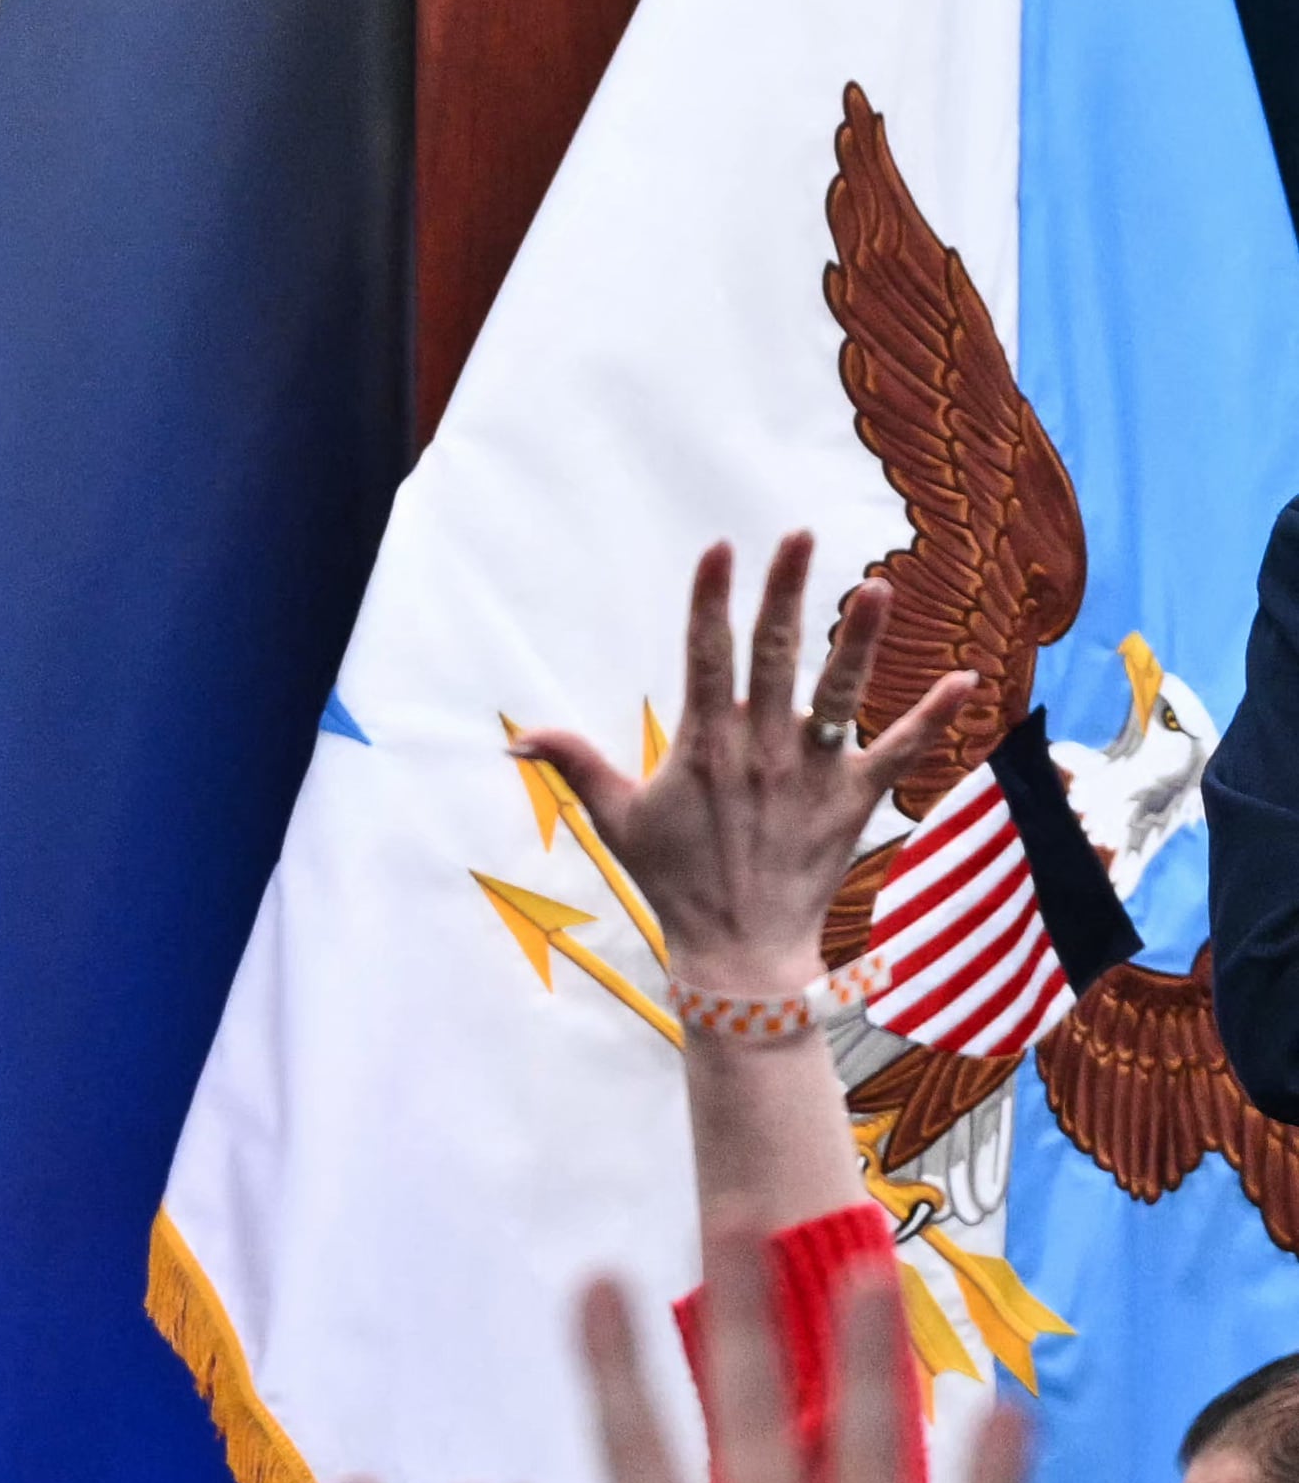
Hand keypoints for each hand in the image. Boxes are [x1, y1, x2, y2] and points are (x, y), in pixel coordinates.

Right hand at [444, 1226, 1018, 1482]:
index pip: (635, 1458)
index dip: (613, 1364)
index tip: (596, 1277)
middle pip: (759, 1419)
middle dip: (744, 1308)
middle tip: (739, 1215)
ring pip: (874, 1453)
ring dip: (872, 1353)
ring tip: (875, 1266)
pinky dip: (997, 1474)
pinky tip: (1012, 1405)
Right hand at [514, 533, 971, 995]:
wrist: (738, 947)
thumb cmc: (673, 879)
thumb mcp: (615, 819)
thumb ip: (574, 765)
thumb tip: (515, 740)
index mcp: (704, 746)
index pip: (706, 656)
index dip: (710, 600)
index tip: (720, 549)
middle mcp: (760, 749)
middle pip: (774, 655)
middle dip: (785, 592)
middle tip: (799, 536)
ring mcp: (811, 772)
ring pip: (842, 692)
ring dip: (862, 640)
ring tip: (878, 588)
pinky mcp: (854, 799)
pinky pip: (900, 751)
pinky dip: (934, 717)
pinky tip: (966, 678)